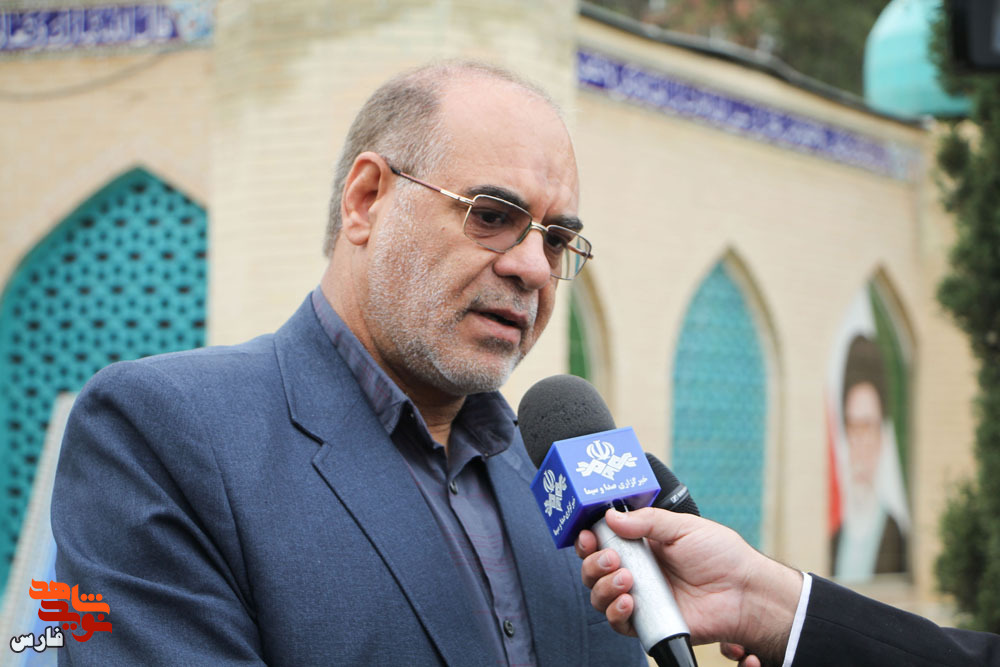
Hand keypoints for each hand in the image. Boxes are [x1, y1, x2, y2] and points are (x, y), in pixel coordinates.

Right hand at [575, 508, 800, 663]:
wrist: (744, 592)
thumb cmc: (721, 556)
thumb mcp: (683, 527)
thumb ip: (646, 521)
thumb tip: (611, 517)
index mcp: (642, 545)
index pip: (603, 541)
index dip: (589, 539)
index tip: (588, 535)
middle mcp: (637, 571)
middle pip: (594, 570)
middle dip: (594, 563)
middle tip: (612, 559)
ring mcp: (641, 598)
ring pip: (599, 596)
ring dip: (603, 586)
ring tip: (627, 580)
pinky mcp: (648, 623)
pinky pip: (617, 623)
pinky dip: (616, 612)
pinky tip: (630, 602)